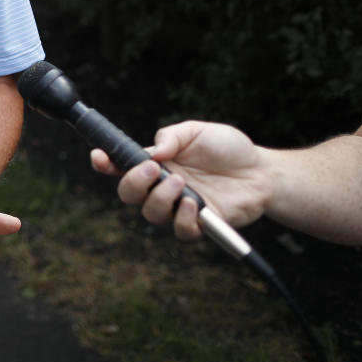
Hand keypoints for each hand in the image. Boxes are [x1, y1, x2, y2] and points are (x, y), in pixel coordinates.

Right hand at [90, 120, 270, 239]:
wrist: (262, 171)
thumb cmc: (227, 148)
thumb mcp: (196, 130)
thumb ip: (171, 136)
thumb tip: (152, 151)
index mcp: (156, 163)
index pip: (122, 166)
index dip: (105, 164)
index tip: (99, 157)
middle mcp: (162, 187)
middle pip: (129, 195)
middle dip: (133, 183)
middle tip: (152, 170)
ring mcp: (178, 206)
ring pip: (151, 214)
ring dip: (160, 198)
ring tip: (181, 183)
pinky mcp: (199, 223)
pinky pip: (180, 230)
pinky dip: (182, 218)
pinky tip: (194, 203)